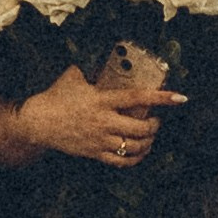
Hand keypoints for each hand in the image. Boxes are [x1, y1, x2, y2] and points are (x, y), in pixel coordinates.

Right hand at [17, 65, 180, 165]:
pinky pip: (121, 162)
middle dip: (155, 125)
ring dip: (148, 142)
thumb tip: (106, 54)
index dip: (160, 98)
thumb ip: (93, 67)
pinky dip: (135, 159)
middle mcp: (104, 122)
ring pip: (134, 147)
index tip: (179, 97)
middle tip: (156, 120)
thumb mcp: (75, 76)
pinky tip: (140, 152)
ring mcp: (100, 140)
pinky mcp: (94, 153)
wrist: (37, 122)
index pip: (137, 98)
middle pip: (141, 129)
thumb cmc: (56, 96)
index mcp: (101, 100)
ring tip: (150, 136)